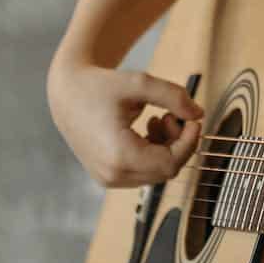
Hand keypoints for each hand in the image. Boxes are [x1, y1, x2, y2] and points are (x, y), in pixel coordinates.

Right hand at [46, 58, 203, 187]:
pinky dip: (153, 153)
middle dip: (178, 144)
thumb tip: (198, 114)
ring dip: (166, 148)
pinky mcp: (107, 177)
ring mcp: (107, 179)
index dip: (189, 142)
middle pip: (165, 171)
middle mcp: (112, 174)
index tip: (193, 120)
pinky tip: (147, 129)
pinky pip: (142, 172)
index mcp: (119, 156)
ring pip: (155, 174)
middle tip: (171, 116)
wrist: (66, 94)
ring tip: (157, 119)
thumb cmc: (99, 86)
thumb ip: (173, 96)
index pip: (171, 163)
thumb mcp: (139, 83)